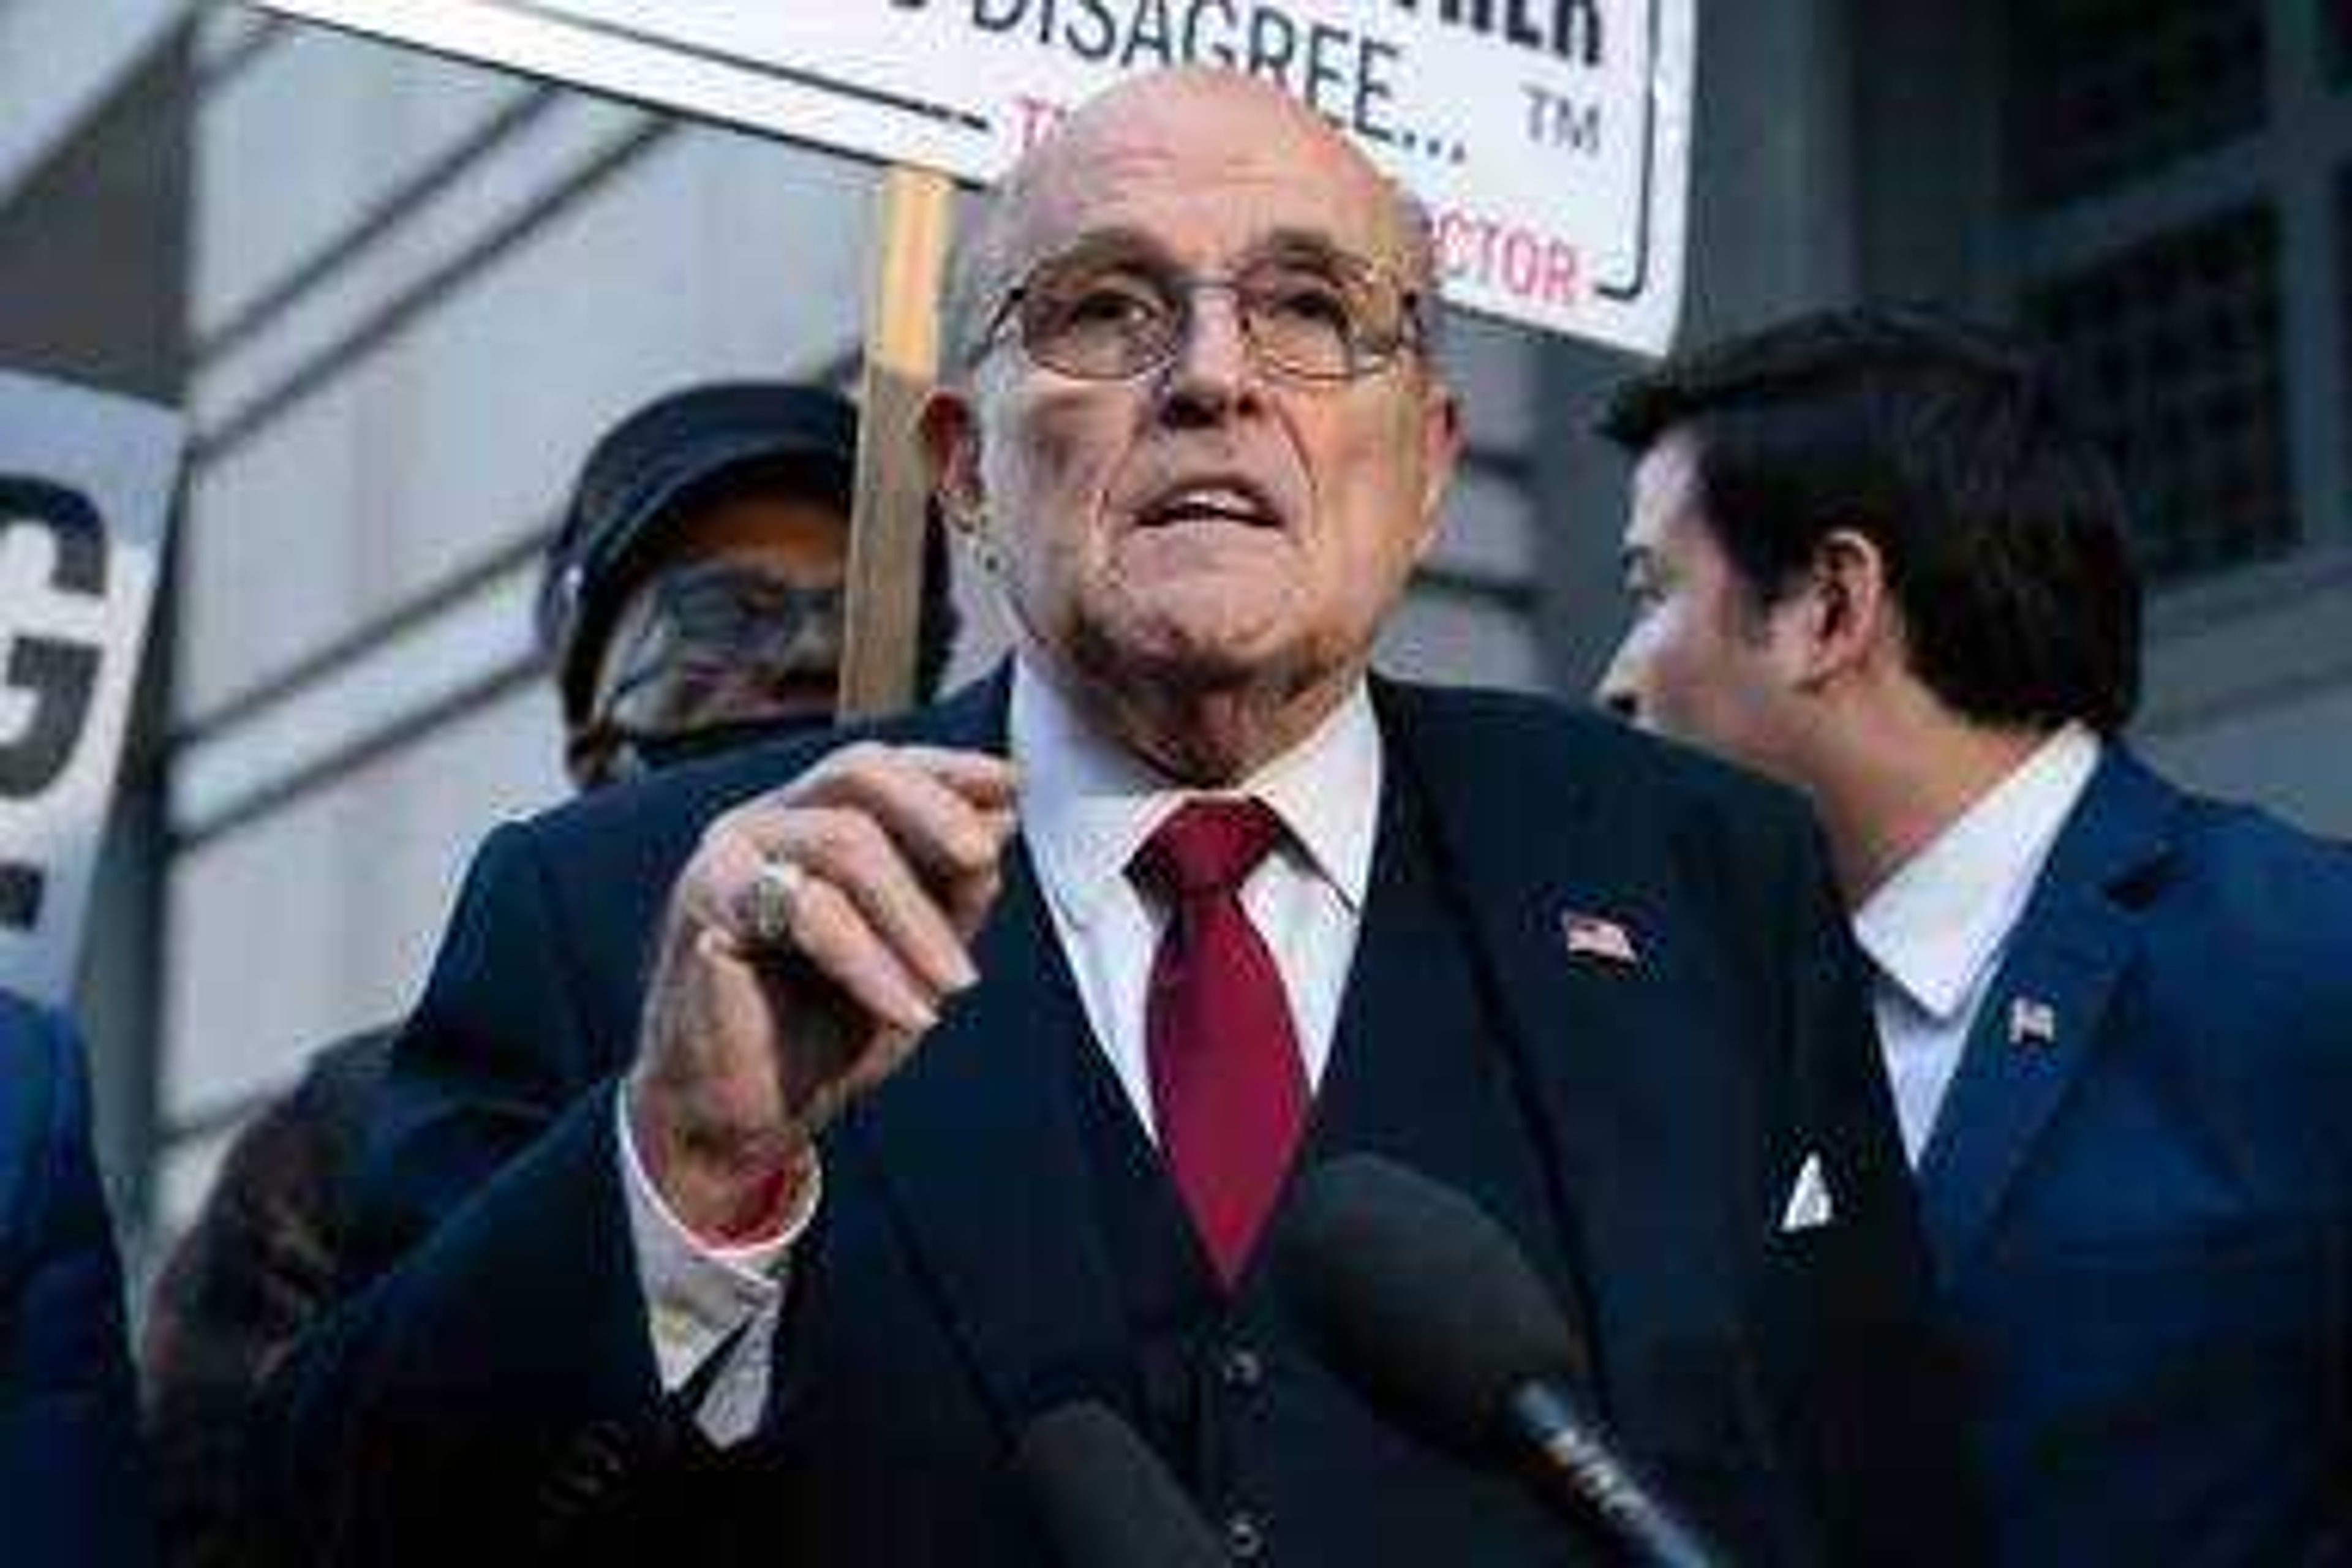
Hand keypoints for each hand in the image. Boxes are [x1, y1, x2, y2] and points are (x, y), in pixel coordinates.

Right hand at [625, 742, 1017, 1240]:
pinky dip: (873, 963)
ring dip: (916, 917)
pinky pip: (811, 912)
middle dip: (935, 813)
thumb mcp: (913, 952)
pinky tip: (911, 1012)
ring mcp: (727, 857)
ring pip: (844, 843)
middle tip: (985, 862)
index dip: (948, 769)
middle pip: (858, 773)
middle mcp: (761, 822)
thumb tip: (1003, 814)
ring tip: (958, 983)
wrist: (745, 1114)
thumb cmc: (824, 1028)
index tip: (1014, 785)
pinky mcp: (706, 906)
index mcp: (805, 820)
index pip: (881, 766)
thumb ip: (950, 885)